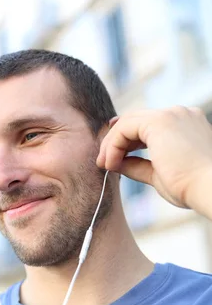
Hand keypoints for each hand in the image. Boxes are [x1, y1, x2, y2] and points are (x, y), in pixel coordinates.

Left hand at [97, 106, 211, 217]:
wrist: (208, 190)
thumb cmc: (190, 187)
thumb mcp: (157, 173)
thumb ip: (137, 165)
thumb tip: (114, 163)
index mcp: (185, 124)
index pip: (146, 125)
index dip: (125, 139)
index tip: (111, 158)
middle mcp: (180, 114)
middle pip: (135, 120)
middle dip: (114, 141)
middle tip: (102, 162)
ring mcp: (171, 114)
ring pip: (127, 122)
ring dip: (111, 144)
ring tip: (105, 165)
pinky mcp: (160, 120)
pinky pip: (124, 128)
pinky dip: (113, 145)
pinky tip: (111, 163)